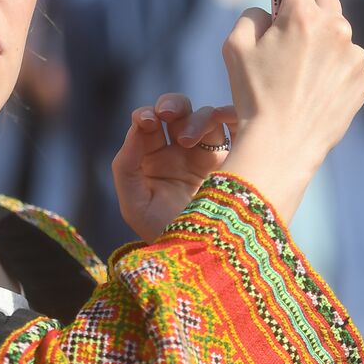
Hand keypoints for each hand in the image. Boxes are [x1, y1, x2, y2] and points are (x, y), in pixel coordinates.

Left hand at [112, 93, 236, 241]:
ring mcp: (210, 154)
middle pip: (176, 111)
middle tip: (167, 114)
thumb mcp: (135, 205)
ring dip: (197, 118)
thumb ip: (126, 166)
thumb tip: (136, 130)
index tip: (147, 121)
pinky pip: (236, 125)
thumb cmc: (167, 236)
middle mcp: (181, 152)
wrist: (205, 259)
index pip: (147, 125)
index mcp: (154, 159)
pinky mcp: (236, 158)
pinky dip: (231, 114)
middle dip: (171, 104)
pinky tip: (225, 121)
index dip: (145, 115)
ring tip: (189, 142)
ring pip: (205, 115)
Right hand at [219, 0, 363, 223]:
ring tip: (297, 64)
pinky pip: (347, 58)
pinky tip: (313, 84)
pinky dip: (332, 62)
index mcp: (301, 14)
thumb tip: (269, 10)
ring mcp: (353, 54)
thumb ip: (253, 14)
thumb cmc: (253, 96)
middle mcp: (335, 27)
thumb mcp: (235, 46)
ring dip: (319, 33)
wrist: (282, 146)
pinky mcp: (363, 78)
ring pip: (336, 28)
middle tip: (284, 17)